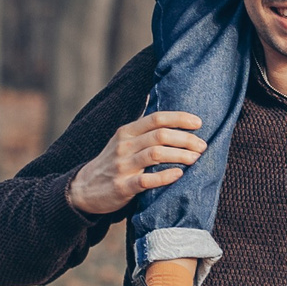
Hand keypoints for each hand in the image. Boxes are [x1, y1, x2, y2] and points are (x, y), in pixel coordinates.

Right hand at [64, 112, 206, 216]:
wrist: (83, 189)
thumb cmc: (112, 162)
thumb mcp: (122, 140)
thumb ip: (142, 126)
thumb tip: (155, 96)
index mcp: (127, 132)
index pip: (156, 118)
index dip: (180, 119)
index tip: (199, 123)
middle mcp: (124, 146)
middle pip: (160, 135)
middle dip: (185, 139)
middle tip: (202, 145)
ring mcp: (122, 166)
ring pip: (155, 154)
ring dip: (180, 155)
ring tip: (196, 158)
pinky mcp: (122, 187)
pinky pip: (146, 181)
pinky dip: (165, 176)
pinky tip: (179, 174)